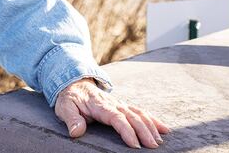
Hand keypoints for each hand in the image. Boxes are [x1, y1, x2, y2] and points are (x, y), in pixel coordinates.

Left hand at [54, 78, 169, 148]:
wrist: (74, 83)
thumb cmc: (70, 98)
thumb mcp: (64, 107)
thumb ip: (71, 119)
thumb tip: (76, 132)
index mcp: (100, 105)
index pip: (116, 118)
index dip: (126, 131)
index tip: (134, 144)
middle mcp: (113, 104)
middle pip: (132, 117)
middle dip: (144, 131)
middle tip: (153, 146)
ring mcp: (120, 104)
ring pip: (139, 114)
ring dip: (151, 126)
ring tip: (159, 141)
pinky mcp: (123, 106)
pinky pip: (140, 112)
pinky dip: (153, 120)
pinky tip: (164, 129)